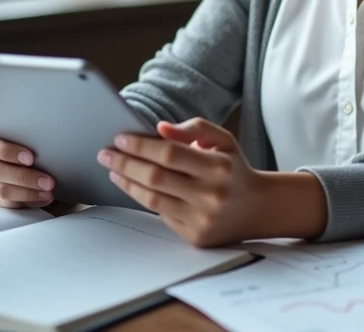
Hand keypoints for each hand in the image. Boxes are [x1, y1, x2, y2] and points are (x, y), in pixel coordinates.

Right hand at [0, 129, 55, 208]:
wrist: (34, 159)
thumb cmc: (31, 143)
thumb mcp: (28, 136)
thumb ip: (28, 138)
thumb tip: (48, 142)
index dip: (7, 151)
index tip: (30, 158)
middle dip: (24, 177)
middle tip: (47, 181)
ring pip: (2, 190)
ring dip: (28, 192)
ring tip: (48, 191)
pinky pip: (8, 203)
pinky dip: (28, 201)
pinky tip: (43, 197)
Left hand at [98, 119, 326, 246]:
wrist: (257, 208)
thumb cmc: (234, 169)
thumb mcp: (224, 140)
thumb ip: (195, 128)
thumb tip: (160, 128)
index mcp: (219, 167)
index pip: (169, 154)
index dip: (140, 145)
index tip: (120, 138)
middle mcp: (211, 195)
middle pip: (155, 177)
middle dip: (125, 163)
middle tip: (106, 154)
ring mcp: (202, 219)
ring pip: (152, 199)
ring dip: (127, 183)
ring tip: (113, 170)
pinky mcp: (195, 237)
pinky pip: (161, 214)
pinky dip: (143, 198)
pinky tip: (132, 186)